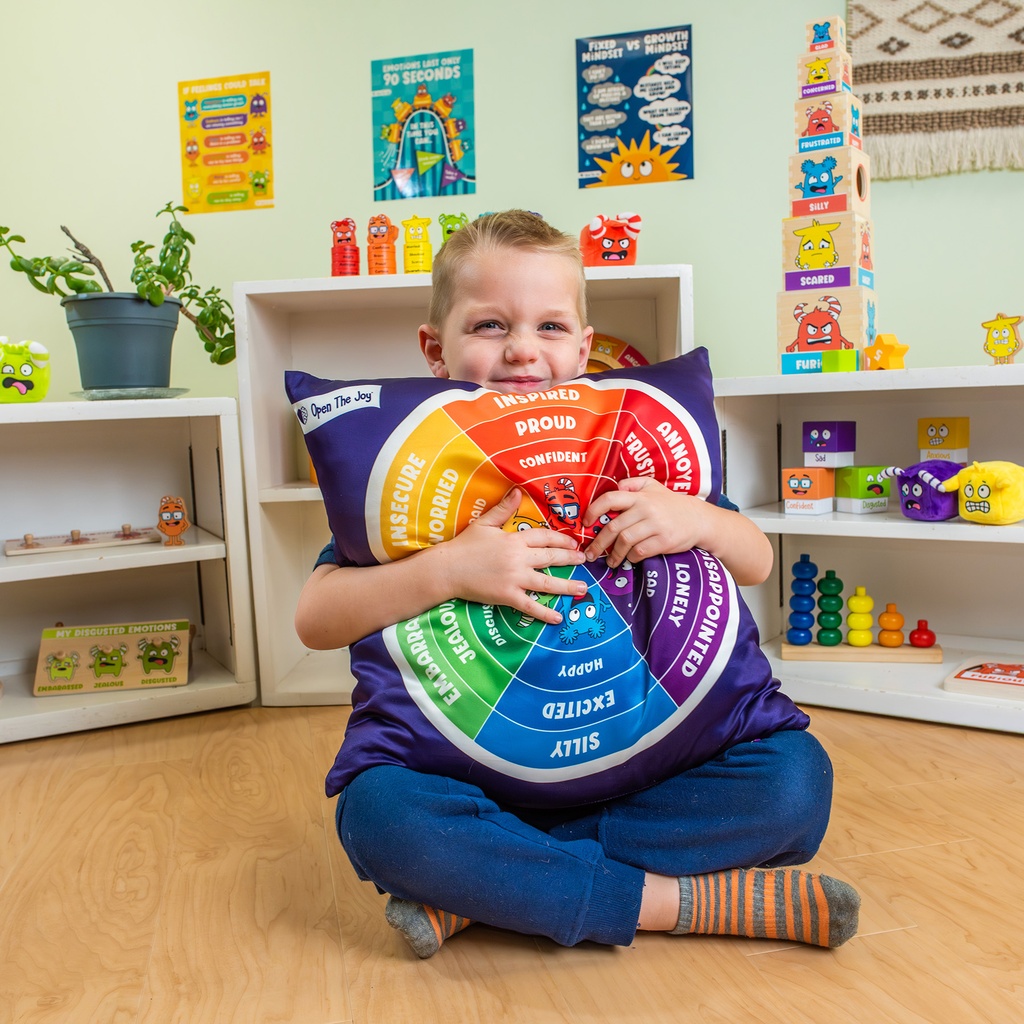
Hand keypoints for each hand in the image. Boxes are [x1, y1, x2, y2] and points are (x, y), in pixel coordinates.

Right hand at [439, 488, 587, 623]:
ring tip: (583, 588)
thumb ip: (504, 508)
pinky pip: (530, 606)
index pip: (545, 537)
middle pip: (551, 557)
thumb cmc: (464, 545)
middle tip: (584, 560)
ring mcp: (514, 578)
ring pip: (547, 583)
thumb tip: (518, 490)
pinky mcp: (507, 595)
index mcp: (514, 539)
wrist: (447, 569)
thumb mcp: (484, 523)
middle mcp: (519, 558)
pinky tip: (558, 617)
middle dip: (570, 558)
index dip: (562, 539)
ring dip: (567, 585)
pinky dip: (545, 613)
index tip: (574, 542)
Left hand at [582, 478, 708, 567]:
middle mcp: (646, 509)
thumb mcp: (653, 486)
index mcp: (639, 496)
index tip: (585, 523)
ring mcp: (655, 525)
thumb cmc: (671, 504)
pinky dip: (631, 557)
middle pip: (614, 527)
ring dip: (614, 554)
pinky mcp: (664, 540)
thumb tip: (615, 487)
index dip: (594, 511)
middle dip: (598, 543)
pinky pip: (640, 552)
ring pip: (625, 541)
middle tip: (590, 553)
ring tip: (610, 561)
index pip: (610, 499)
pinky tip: (630, 559)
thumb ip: (632, 484)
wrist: (699, 518)